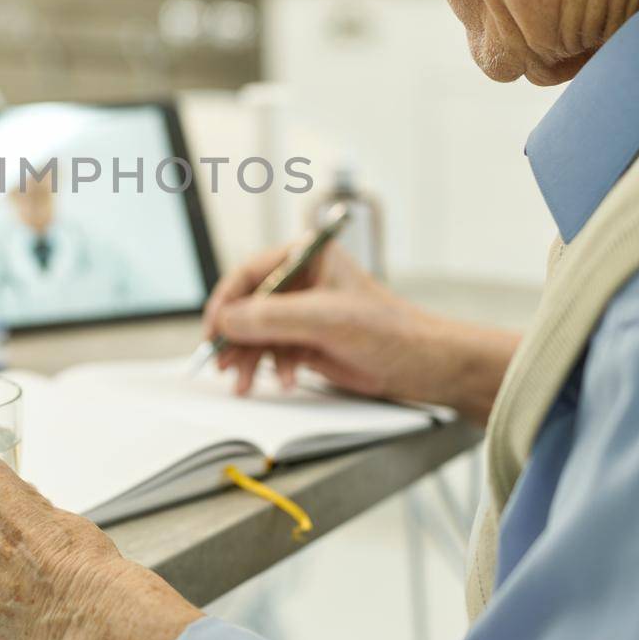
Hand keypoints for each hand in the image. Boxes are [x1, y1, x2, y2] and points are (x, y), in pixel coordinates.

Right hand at [202, 241, 518, 423]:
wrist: (424, 367)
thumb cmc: (390, 331)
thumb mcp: (326, 319)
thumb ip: (272, 317)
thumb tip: (228, 319)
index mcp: (305, 258)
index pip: (250, 273)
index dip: (227, 301)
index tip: (215, 328)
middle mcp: (300, 282)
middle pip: (248, 305)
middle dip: (234, 336)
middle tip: (221, 361)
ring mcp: (303, 314)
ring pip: (257, 333)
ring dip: (249, 358)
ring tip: (245, 382)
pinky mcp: (307, 342)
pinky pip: (273, 352)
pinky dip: (271, 369)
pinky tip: (284, 380)